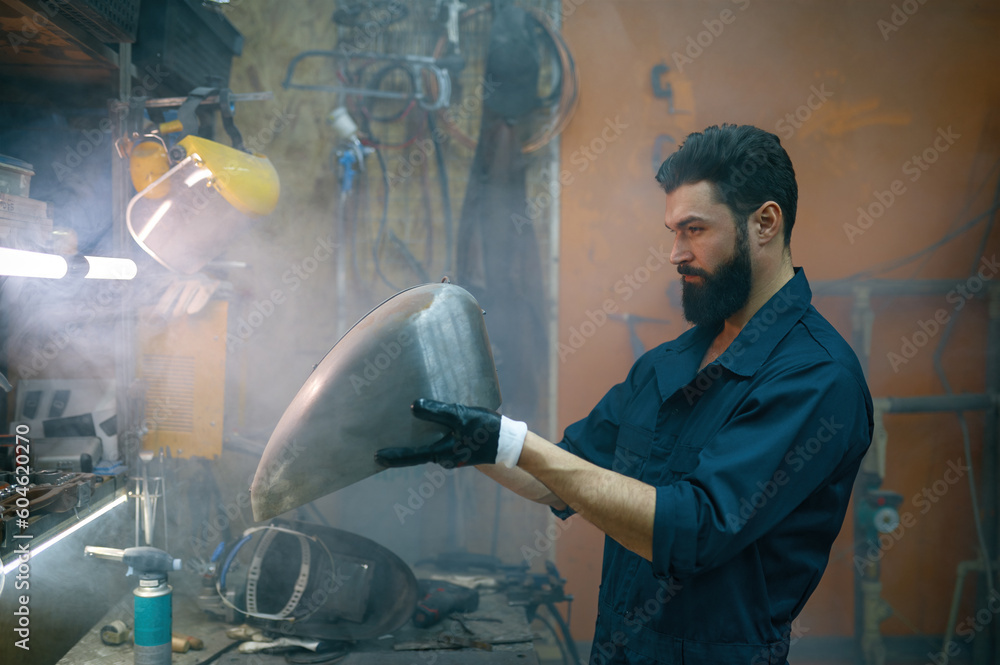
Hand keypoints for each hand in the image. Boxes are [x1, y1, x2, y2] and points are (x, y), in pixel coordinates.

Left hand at [375, 399, 526, 468]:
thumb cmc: (485, 430)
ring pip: (430, 447)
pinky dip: (431, 435)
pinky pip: (440, 442)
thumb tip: (413, 407)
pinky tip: (430, 423)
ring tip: (405, 426)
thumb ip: (436, 412)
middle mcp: (445, 458)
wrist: (511, 442)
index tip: (376, 456)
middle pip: (419, 453)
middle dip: (404, 448)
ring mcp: (453, 455)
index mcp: (442, 453)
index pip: (412, 456)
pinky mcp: (460, 448)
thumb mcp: (460, 417)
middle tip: (386, 439)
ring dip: (418, 440)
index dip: (394, 456)